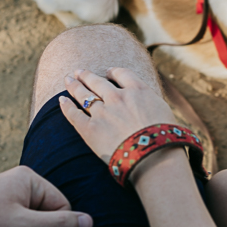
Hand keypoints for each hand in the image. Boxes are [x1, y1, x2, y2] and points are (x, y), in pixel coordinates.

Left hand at [0, 165, 92, 226]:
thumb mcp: (25, 226)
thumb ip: (59, 224)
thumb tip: (89, 222)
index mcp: (29, 177)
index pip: (61, 205)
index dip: (54, 226)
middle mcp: (20, 179)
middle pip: (48, 210)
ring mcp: (8, 191)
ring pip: (33, 217)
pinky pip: (19, 218)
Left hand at [60, 68, 175, 164]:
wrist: (153, 156)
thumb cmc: (165, 137)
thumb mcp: (164, 111)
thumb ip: (150, 102)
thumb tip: (147, 104)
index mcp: (137, 90)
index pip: (121, 74)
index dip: (112, 72)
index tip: (107, 72)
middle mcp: (118, 97)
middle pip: (98, 81)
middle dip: (87, 75)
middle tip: (78, 71)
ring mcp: (103, 112)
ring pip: (84, 94)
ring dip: (74, 85)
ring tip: (68, 79)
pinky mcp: (90, 129)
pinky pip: (74, 114)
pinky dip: (66, 106)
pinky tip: (61, 100)